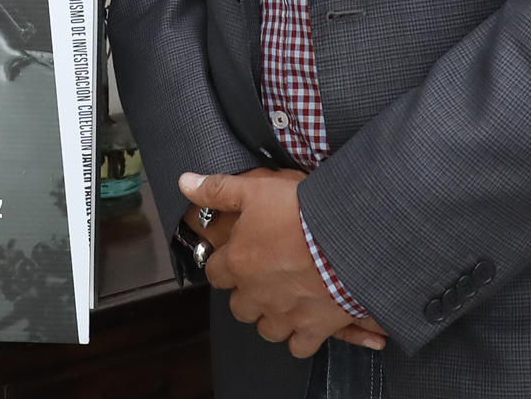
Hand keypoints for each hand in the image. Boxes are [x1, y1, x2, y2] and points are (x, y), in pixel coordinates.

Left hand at [181, 170, 387, 360]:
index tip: (236, 256)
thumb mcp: (254, 189)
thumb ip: (217, 190)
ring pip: (265, 329)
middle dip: (246, 293)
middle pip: (238, 306)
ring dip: (270, 316)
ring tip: (282, 299)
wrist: (346, 236)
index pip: (214, 273)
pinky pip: (298, 346)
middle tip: (263, 276)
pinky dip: (299, 338)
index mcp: (238, 262)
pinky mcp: (313, 328)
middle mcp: (256, 294)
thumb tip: (184, 183)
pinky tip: (305, 321)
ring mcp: (284, 314)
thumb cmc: (299, 211)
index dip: (224, 264)